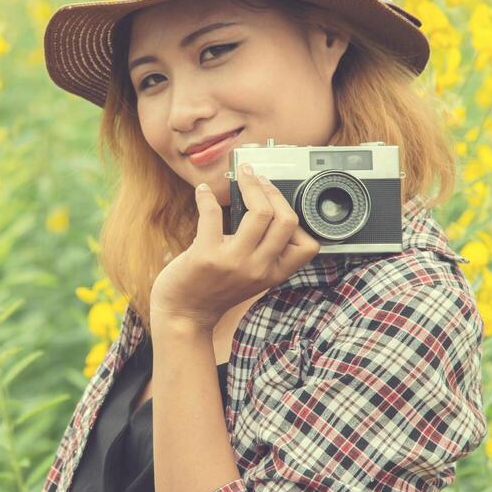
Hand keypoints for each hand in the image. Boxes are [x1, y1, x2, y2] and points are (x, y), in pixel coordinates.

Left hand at [150, 163, 322, 331]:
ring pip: (259, 213)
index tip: (279, 204)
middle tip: (259, 179)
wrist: (184, 315)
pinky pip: (213, 213)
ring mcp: (234, 262)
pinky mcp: (206, 256)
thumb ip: (263, 252)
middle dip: (273, 191)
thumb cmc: (215, 291)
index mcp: (272, 274)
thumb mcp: (251, 277)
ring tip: (242, 176)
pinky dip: (207, 196)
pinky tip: (203, 192)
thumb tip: (263, 207)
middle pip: (286, 220)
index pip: (308, 246)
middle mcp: (258, 269)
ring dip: (250, 185)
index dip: (297, 220)